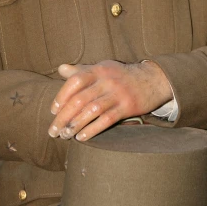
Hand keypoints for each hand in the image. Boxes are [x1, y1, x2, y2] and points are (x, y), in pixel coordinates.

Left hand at [48, 60, 172, 141]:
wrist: (153, 79)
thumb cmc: (121, 75)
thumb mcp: (102, 68)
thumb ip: (81, 70)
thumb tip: (60, 69)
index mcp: (98, 70)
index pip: (75, 81)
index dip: (61, 96)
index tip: (53, 111)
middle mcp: (107, 81)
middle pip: (80, 99)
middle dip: (64, 117)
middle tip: (53, 131)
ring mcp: (118, 94)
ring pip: (91, 111)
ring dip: (75, 126)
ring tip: (65, 136)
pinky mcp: (128, 106)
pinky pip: (106, 120)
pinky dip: (92, 130)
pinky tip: (82, 137)